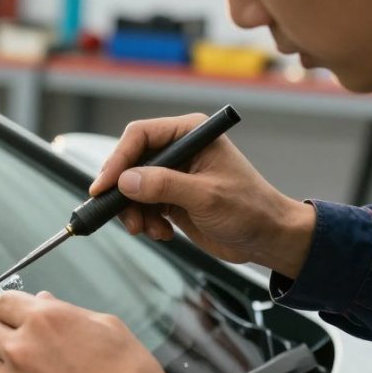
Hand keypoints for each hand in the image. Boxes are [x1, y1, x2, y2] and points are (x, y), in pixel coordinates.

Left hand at [0, 291, 180, 372]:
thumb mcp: (107, 326)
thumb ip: (66, 311)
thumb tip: (41, 302)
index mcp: (44, 320)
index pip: (2, 303)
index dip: (13, 310)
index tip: (20, 318)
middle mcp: (20, 349)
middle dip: (4, 335)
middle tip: (26, 346)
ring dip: (6, 367)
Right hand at [89, 113, 315, 278]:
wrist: (267, 239)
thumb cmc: (251, 210)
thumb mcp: (206, 197)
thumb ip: (164, 186)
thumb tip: (126, 181)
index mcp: (191, 134)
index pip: (140, 136)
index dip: (118, 160)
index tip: (105, 186)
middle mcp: (179, 149)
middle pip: (130, 162)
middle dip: (123, 192)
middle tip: (124, 215)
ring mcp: (173, 174)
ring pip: (130, 188)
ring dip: (133, 212)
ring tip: (148, 229)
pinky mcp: (169, 197)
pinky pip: (140, 205)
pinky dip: (143, 221)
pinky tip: (162, 232)